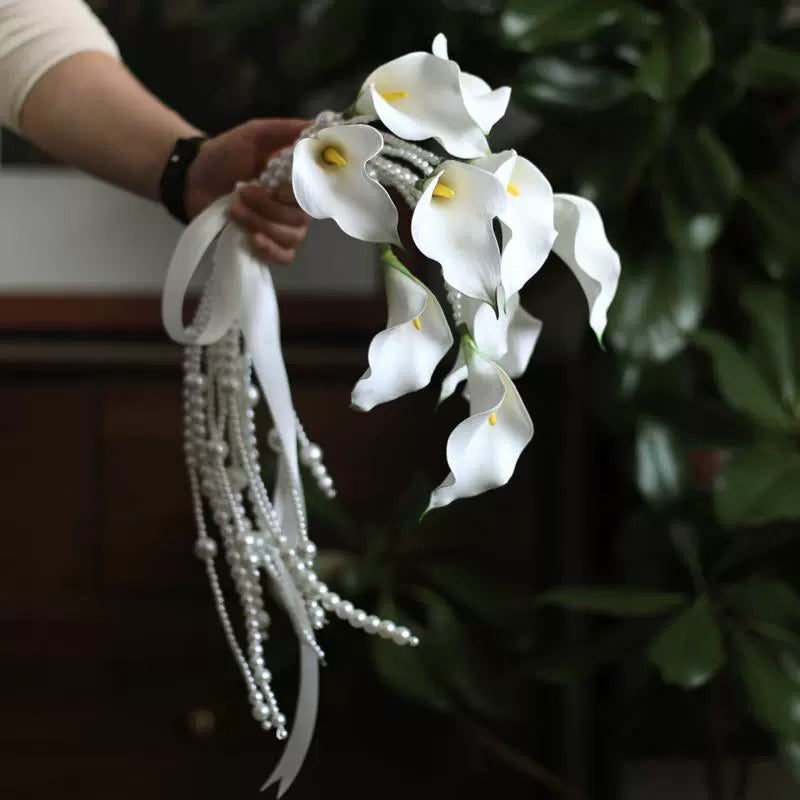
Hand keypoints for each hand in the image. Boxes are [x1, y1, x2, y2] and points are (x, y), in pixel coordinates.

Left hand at [184, 118, 310, 263]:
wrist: (193, 177)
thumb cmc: (225, 154)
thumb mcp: (255, 134)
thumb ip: (286, 130)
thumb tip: (320, 126)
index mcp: (296, 183)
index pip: (314, 196)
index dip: (296, 194)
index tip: (276, 184)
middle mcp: (294, 208)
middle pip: (300, 221)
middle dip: (268, 209)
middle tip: (242, 192)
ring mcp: (281, 229)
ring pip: (290, 238)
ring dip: (261, 223)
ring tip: (234, 209)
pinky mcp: (266, 246)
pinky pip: (283, 257)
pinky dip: (270, 250)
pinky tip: (253, 238)